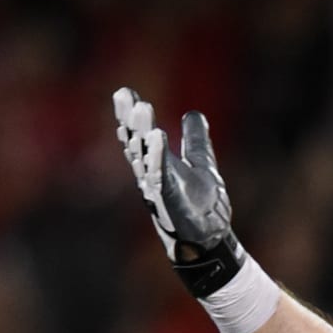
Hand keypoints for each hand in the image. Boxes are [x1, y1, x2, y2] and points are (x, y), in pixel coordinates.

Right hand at [113, 87, 243, 296]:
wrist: (208, 240)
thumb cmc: (200, 205)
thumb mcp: (201, 164)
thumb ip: (196, 140)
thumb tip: (194, 113)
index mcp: (156, 165)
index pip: (139, 136)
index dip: (130, 116)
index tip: (124, 92)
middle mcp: (151, 175)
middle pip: (135, 143)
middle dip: (130, 120)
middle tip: (124, 94)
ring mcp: (158, 188)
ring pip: (145, 156)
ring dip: (142, 132)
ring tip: (142, 107)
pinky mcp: (169, 200)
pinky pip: (160, 175)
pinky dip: (158, 157)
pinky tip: (157, 136)